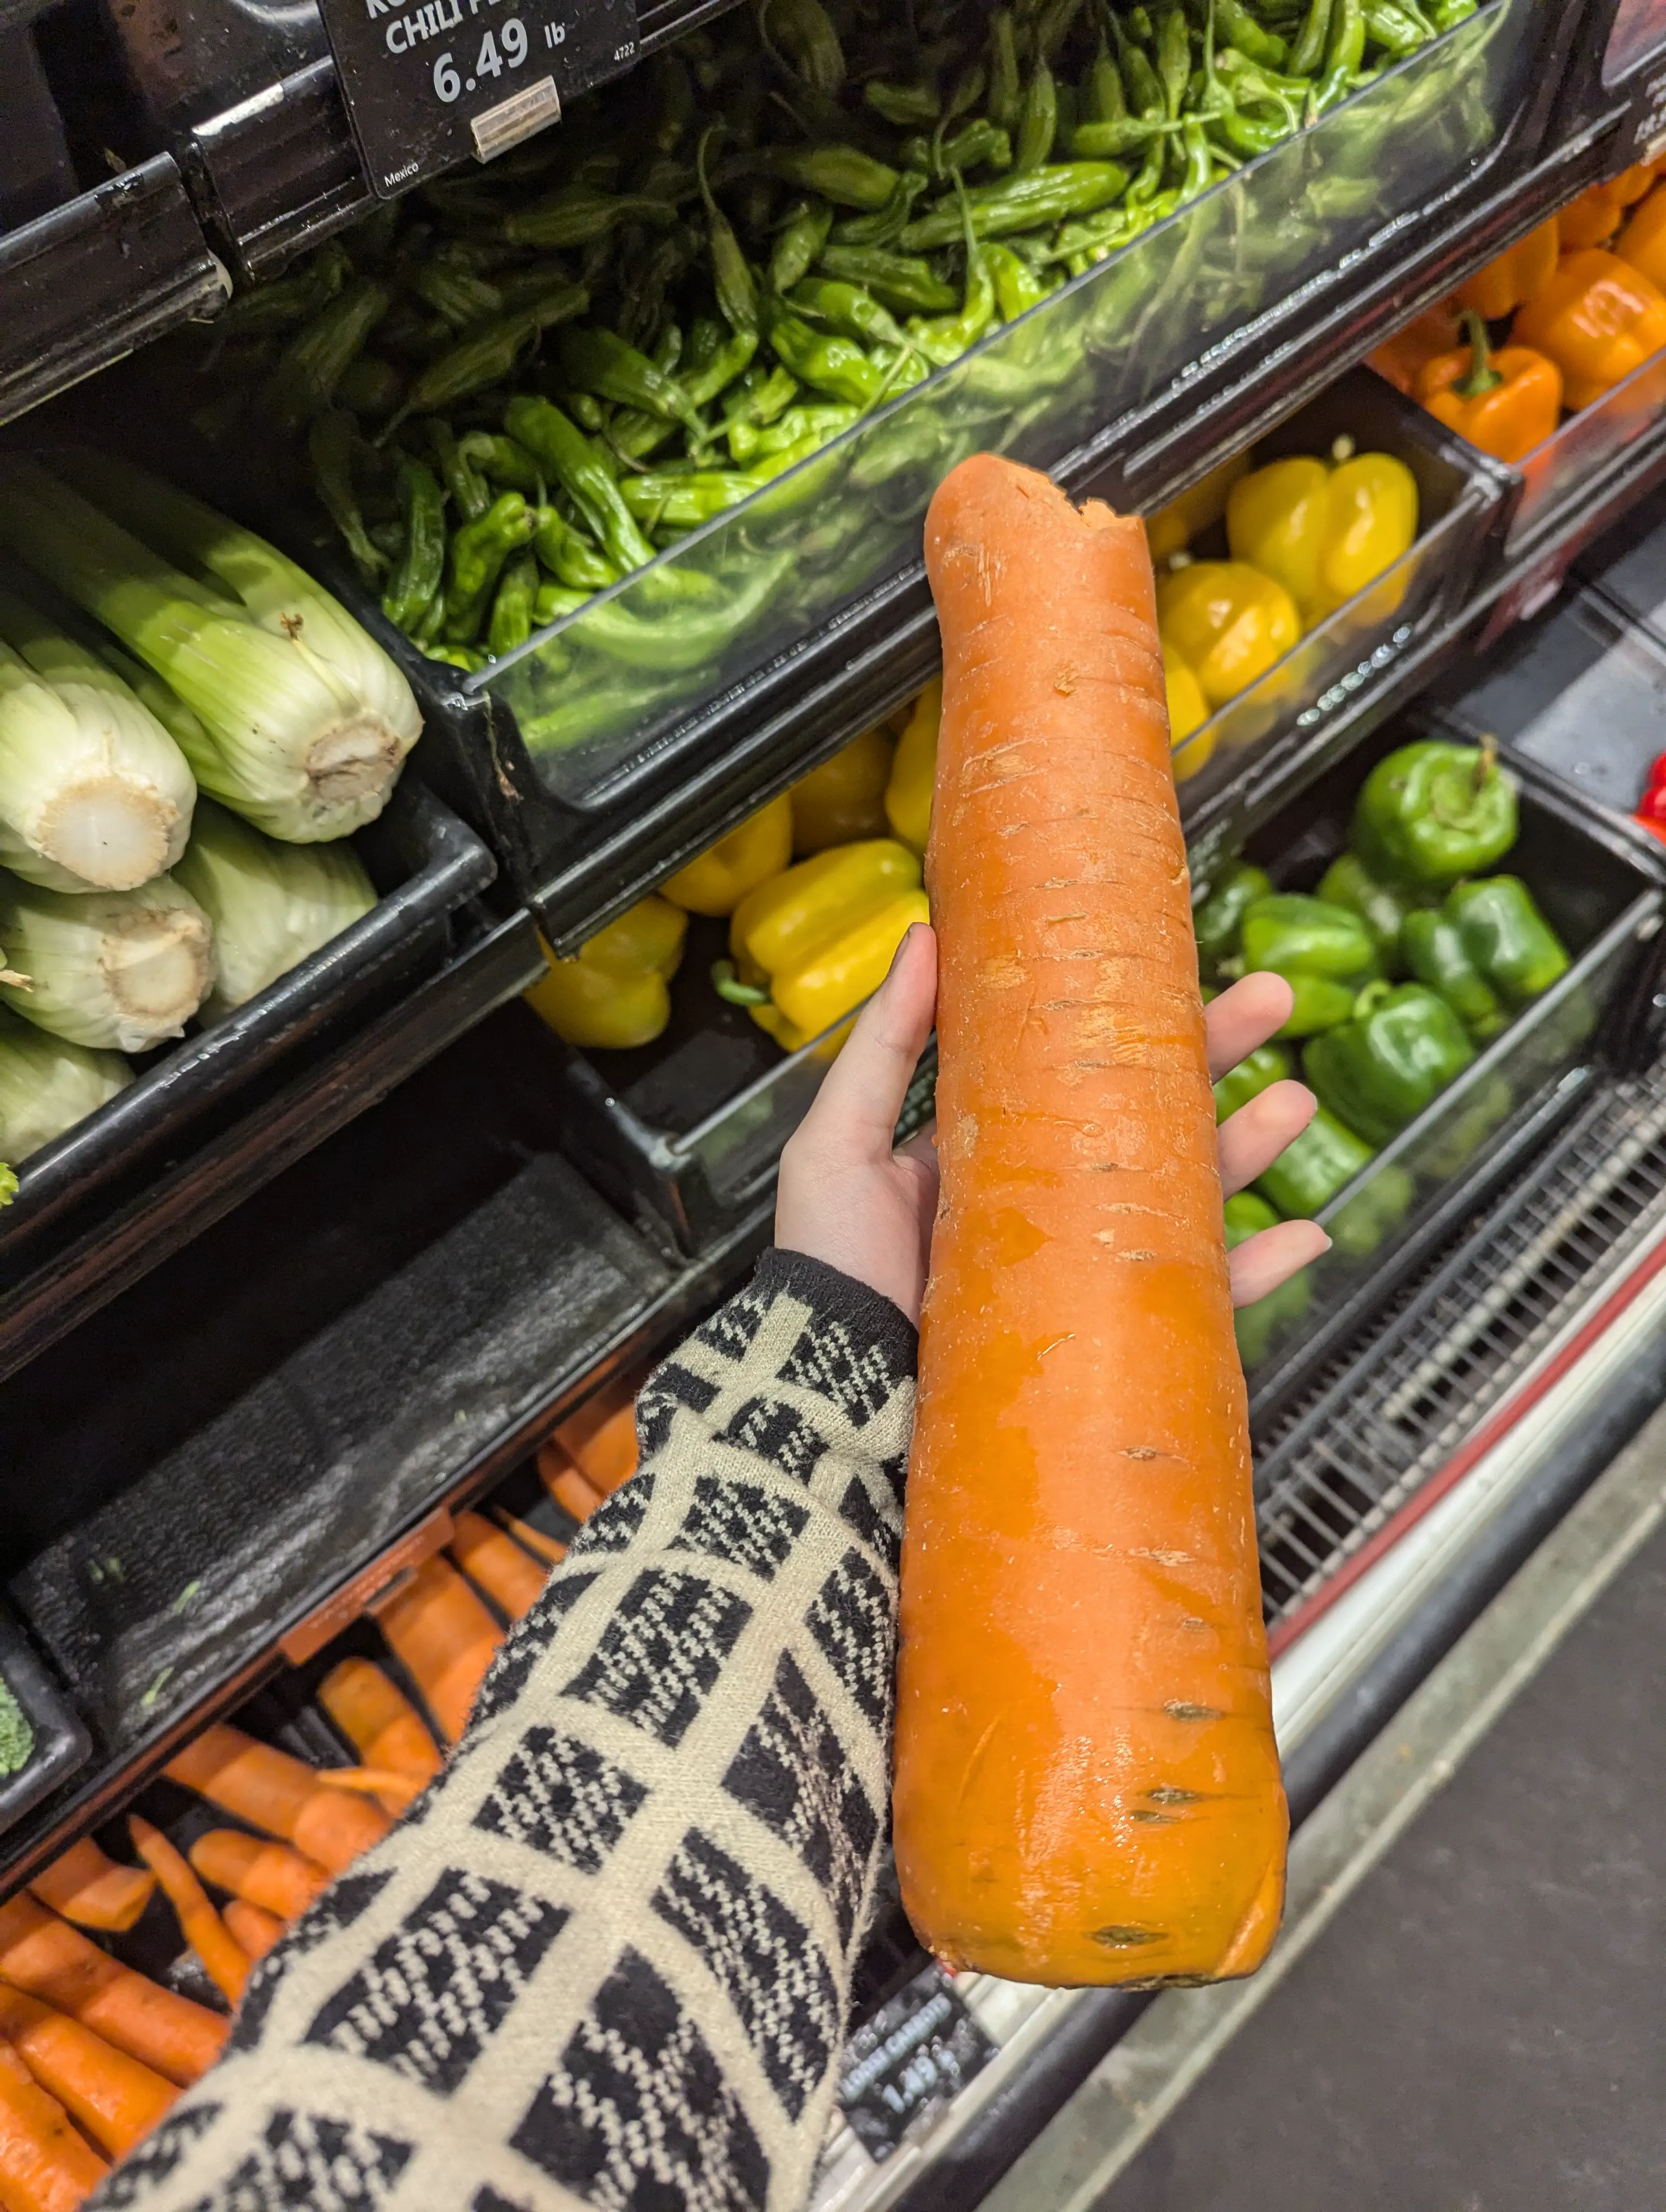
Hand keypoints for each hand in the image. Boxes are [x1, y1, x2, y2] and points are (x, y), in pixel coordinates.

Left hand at [775, 926, 1329, 1324]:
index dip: (1133, 1020)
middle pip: (1150, 1119)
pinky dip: (1256, 1273)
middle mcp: (1044, 1205)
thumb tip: (924, 935)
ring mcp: (1083, 1270)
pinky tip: (1304, 1237)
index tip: (1179, 964)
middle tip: (1270, 1003)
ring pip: (1188, 1198)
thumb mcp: (839, 1142)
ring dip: (1248, 1148)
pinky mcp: (1108, 1339)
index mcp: (988, 1153)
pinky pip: (1201, 1307)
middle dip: (1216, 1060)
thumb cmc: (827, 1271)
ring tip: (1292, 1103)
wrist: (836, 1399)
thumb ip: (885, 1045)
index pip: (1077, 1070)